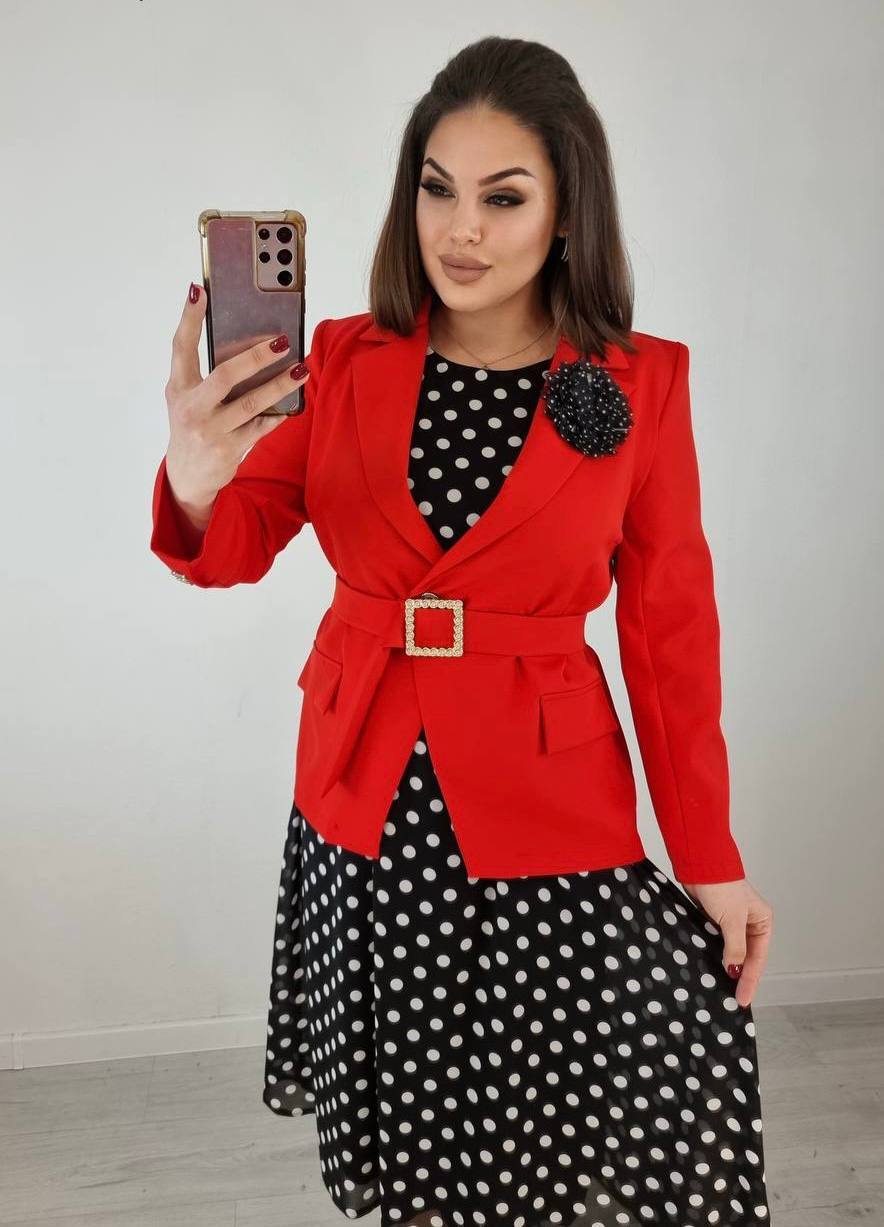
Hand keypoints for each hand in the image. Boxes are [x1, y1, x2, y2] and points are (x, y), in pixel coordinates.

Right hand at [163, 281, 311, 506]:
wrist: (187, 475)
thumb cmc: (192, 425)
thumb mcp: (187, 398)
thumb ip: (205, 374)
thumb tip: (246, 343)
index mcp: (179, 387)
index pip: (181, 347)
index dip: (189, 318)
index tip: (199, 291)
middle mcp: (191, 408)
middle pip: (225, 375)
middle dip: (255, 357)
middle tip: (282, 342)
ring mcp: (210, 430)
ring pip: (251, 403)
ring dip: (279, 385)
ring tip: (301, 370)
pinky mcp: (229, 449)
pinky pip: (261, 427)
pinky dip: (277, 414)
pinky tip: (293, 404)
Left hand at [679, 878, 772, 1008]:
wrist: (699, 864)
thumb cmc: (721, 886)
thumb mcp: (732, 920)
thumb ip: (735, 947)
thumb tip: (734, 970)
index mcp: (762, 921)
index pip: (758, 957)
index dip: (750, 979)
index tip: (743, 998)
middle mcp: (750, 922)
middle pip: (746, 956)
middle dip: (740, 976)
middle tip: (734, 998)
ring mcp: (731, 921)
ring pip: (731, 951)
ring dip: (726, 967)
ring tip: (721, 989)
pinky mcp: (714, 919)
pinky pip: (716, 943)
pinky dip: (714, 955)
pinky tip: (709, 968)